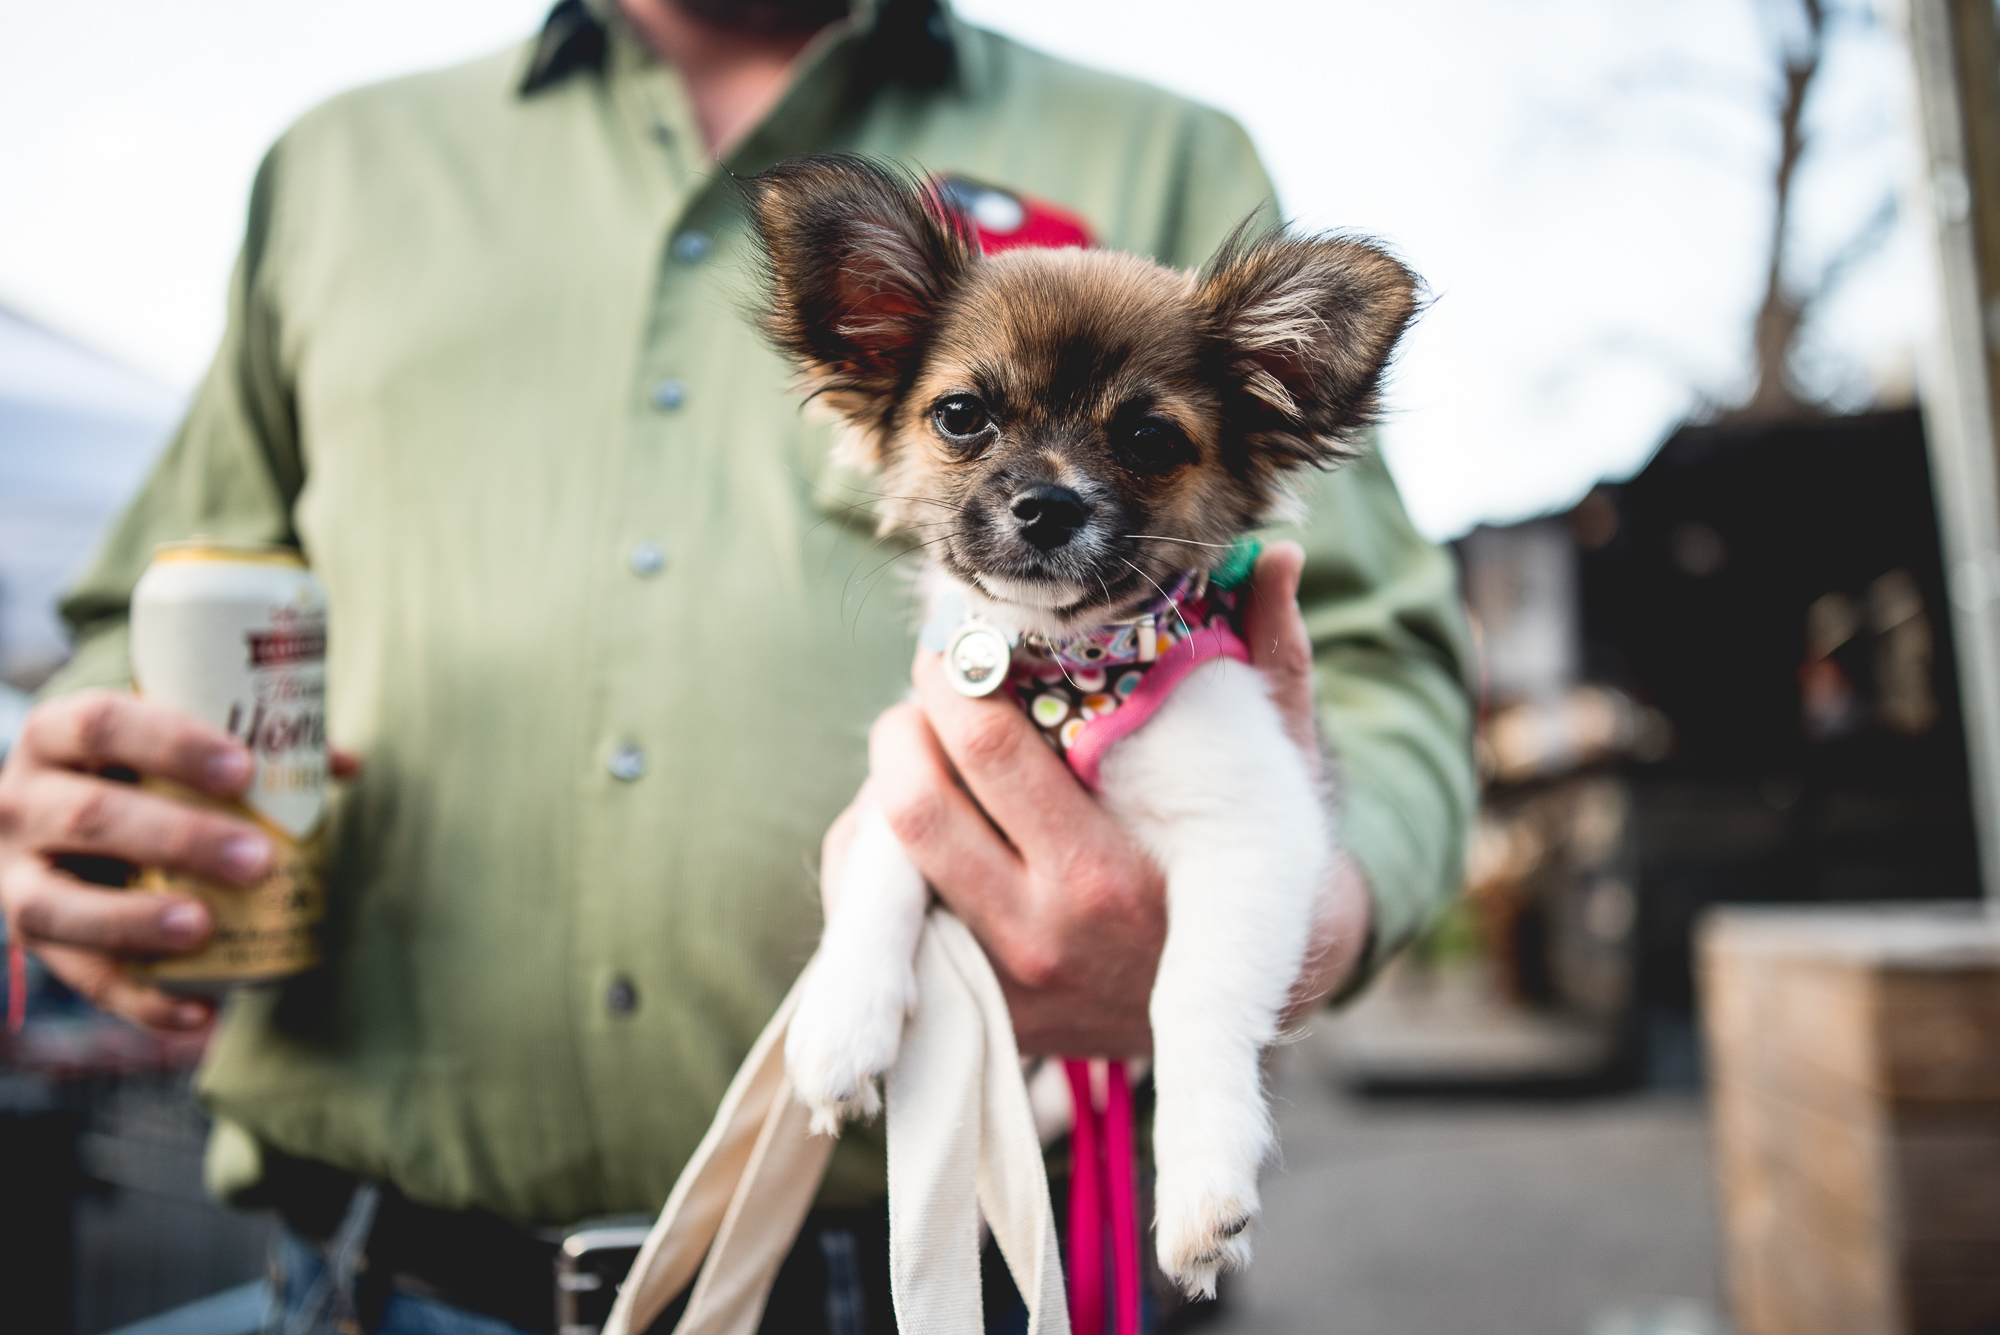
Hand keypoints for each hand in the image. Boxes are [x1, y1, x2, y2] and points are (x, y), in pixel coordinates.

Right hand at [0, 690, 361, 1031]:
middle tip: (257, 858)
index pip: (103, 725)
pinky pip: (78, 979)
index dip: (172, 745)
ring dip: (135, 922)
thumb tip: (342, 765)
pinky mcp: (30, 942)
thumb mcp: (167, 749)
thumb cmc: (131, 776)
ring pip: (58, 906)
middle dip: (177, 839)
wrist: (44, 826)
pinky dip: (141, 1000)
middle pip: (88, 815)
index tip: (243, 770)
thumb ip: (250, 753)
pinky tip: (200, 1012)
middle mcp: (21, 803)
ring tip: (205, 927)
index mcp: (59, 736)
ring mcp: (13, 877)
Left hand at [820, 541, 1372, 1054]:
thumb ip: (1275, 664)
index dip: (960, 670)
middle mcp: (1038, 936)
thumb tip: (1274, 552)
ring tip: (928, 734)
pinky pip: (881, 910)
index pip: (989, 751)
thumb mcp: (1280, 775)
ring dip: (889, 777)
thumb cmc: (1263, 873)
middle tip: (939, 674)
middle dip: (912, 713)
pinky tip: (919, 808)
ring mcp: (993, 980)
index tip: (963, 628)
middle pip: (914, 797)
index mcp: (1107, 876)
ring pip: (882, 853)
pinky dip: (878, 848)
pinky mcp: (966, 1005)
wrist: (1255, 1016)